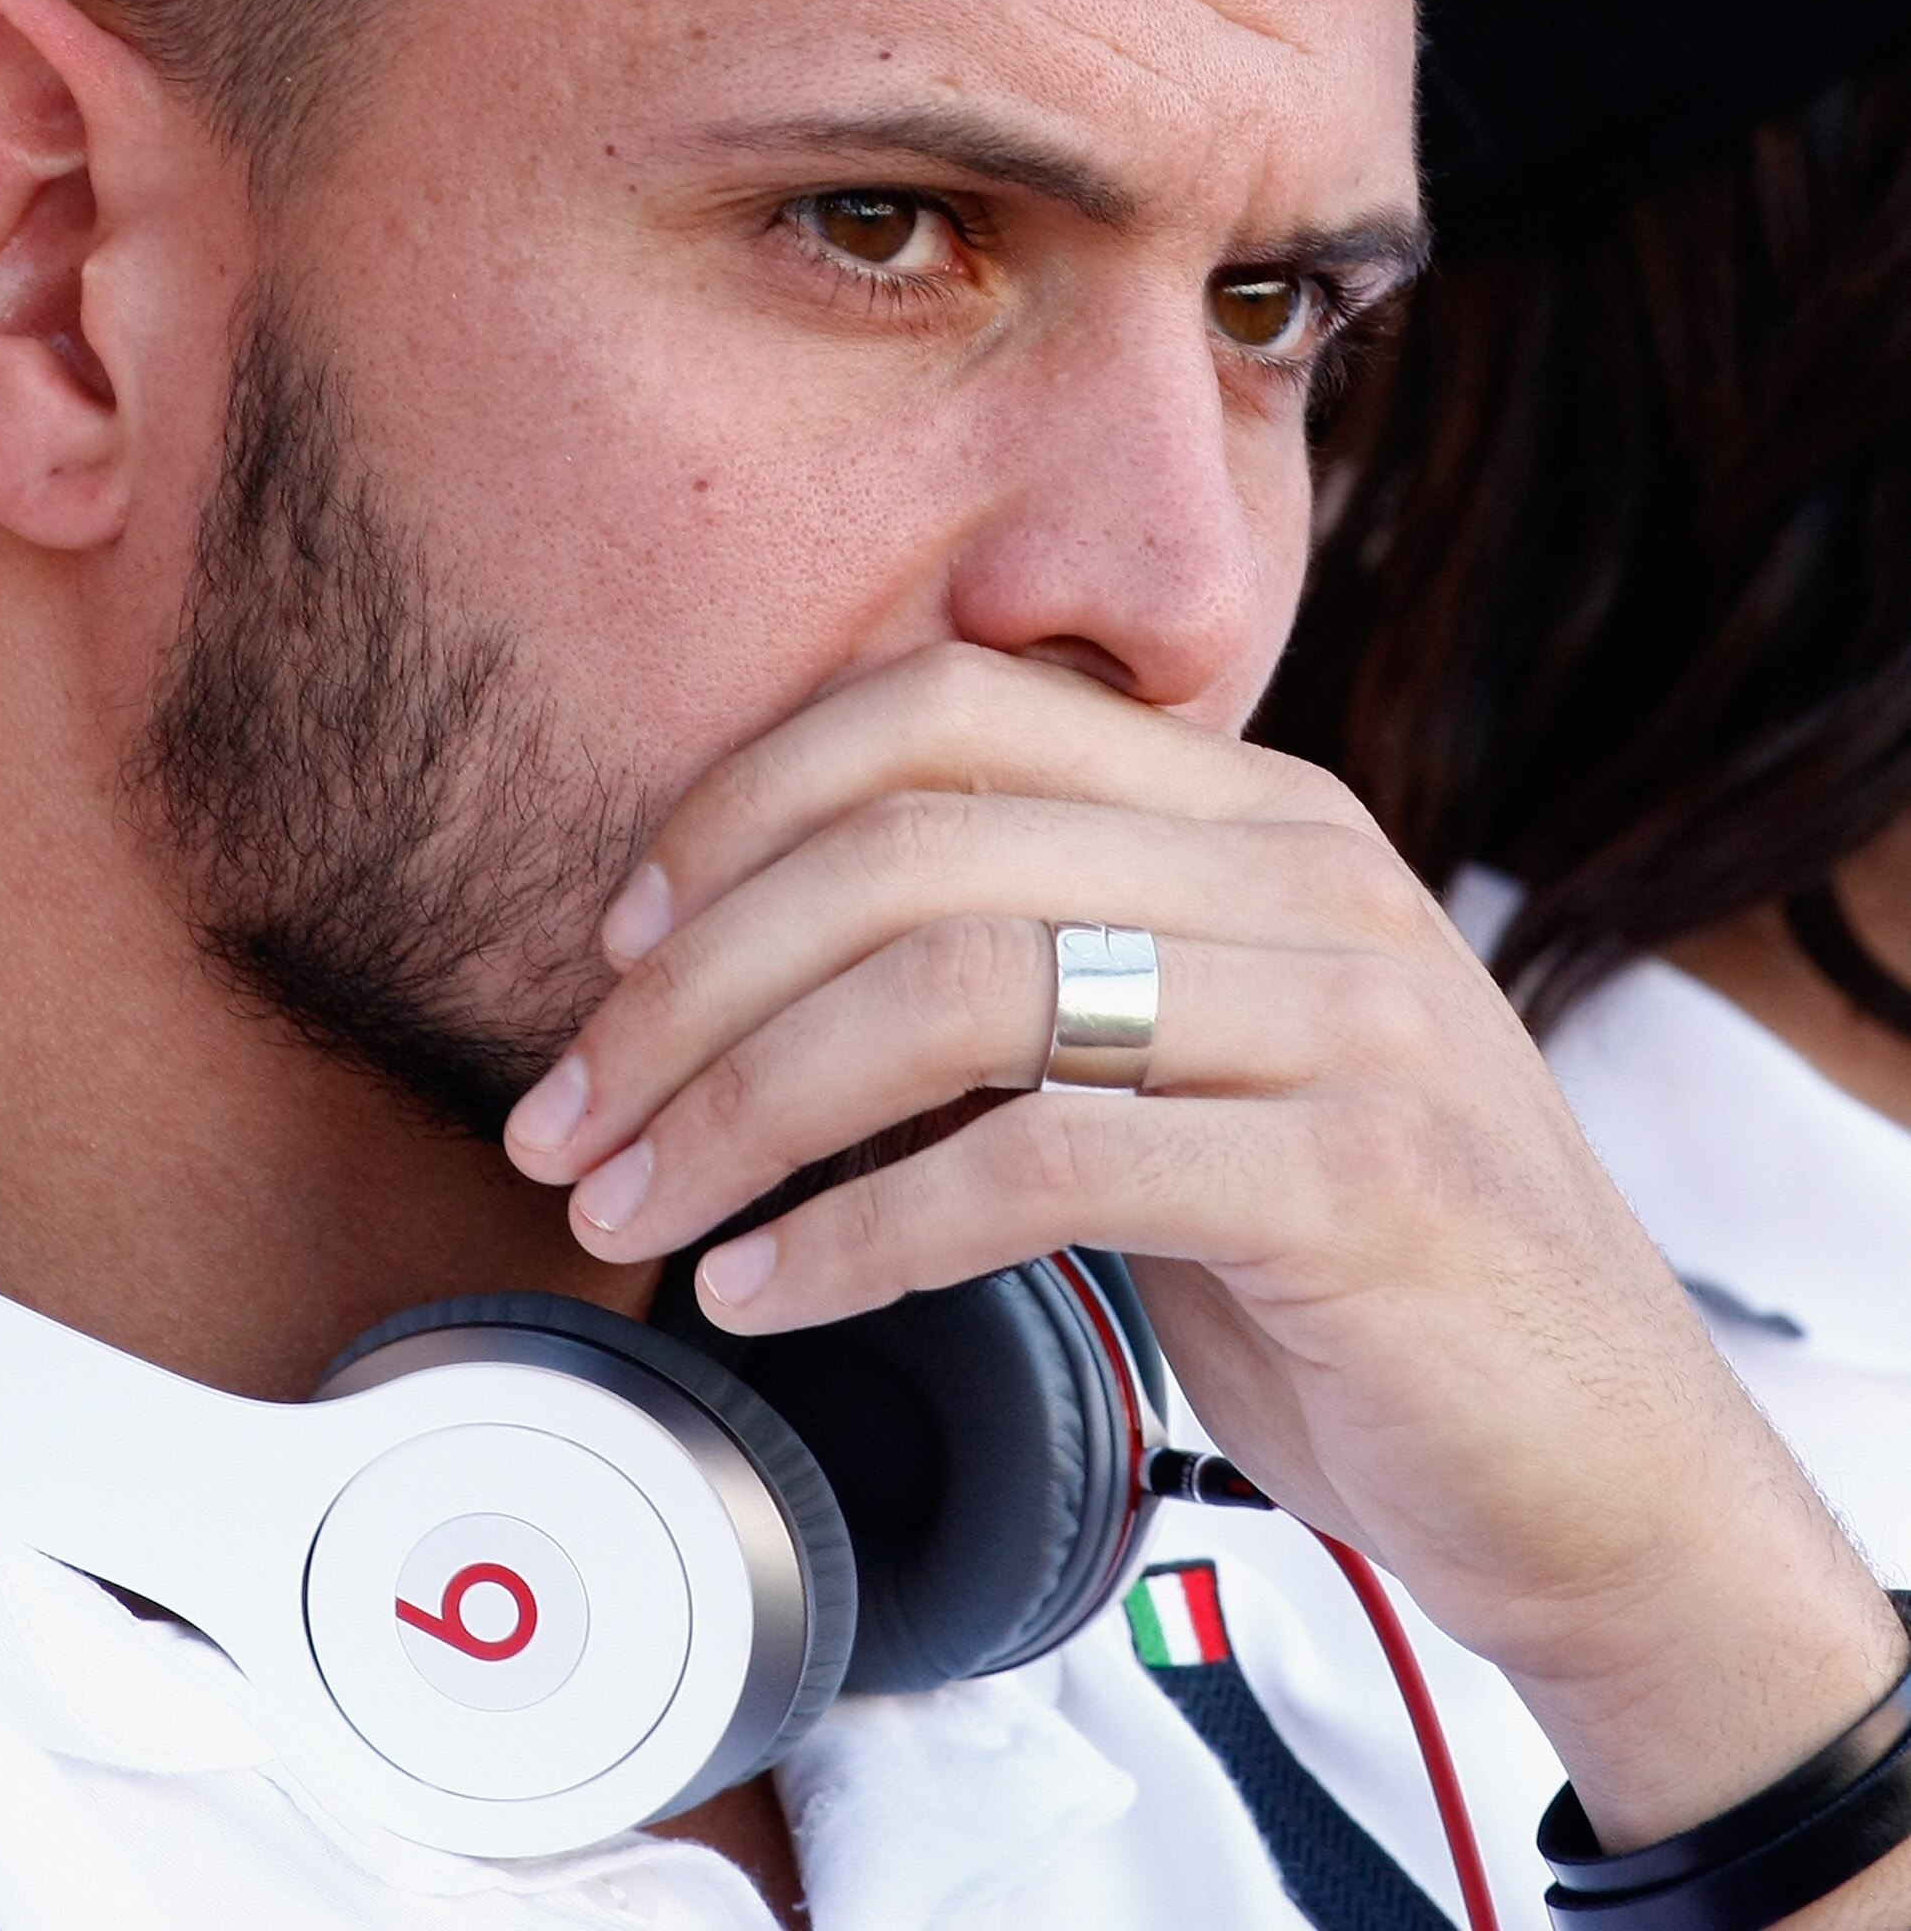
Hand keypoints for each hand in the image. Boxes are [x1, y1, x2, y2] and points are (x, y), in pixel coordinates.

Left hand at [505, 643, 1905, 1854]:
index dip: (741, 803)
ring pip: (950, 990)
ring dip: (737, 1112)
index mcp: (1247, 803)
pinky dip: (856, 1231)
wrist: (1601, 1459)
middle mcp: (1299, 870)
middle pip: (906, 849)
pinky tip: (765, 1293)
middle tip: (565, 1117)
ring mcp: (1343, 1014)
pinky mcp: (1355, 1181)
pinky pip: (1035, 1167)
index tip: (616, 939)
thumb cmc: (1342, 1254)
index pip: (937, 706)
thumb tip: (739, 960)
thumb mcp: (1192, 1054)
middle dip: (687, 988)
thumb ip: (1035, 962)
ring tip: (629, 1213)